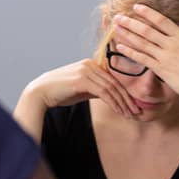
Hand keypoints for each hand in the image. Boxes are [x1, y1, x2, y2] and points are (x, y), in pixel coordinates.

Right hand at [25, 59, 140, 116]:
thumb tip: (112, 97)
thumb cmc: (61, 92)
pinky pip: (104, 92)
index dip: (125, 93)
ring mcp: (86, 70)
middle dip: (127, 99)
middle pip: (115, 83)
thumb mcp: (83, 90)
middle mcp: (90, 64)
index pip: (113, 79)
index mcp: (91, 64)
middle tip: (137, 111)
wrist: (41, 92)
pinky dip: (113, 102)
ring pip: (111, 88)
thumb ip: (97, 90)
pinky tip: (119, 111)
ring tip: (130, 114)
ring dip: (123, 103)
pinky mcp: (82, 79)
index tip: (133, 106)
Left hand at [112, 4, 178, 103]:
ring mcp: (165, 57)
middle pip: (147, 30)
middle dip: (131, 22)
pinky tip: (120, 46)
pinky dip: (130, 52)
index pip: (162, 20)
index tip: (136, 7)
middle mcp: (172, 44)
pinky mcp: (160, 69)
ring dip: (127, 34)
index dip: (147, 13)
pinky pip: (142, 58)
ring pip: (142, 43)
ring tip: (115, 28)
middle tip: (118, 16)